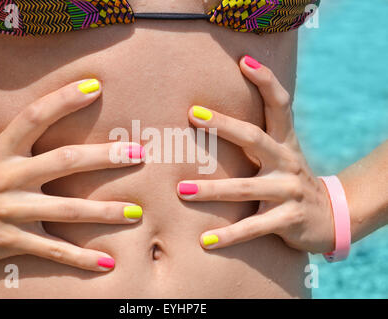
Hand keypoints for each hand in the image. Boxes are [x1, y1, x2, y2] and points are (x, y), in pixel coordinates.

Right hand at [0, 79, 143, 269]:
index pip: (34, 116)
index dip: (64, 99)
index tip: (95, 86)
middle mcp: (8, 178)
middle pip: (64, 161)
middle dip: (104, 156)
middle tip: (139, 152)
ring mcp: (11, 211)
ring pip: (66, 209)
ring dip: (105, 211)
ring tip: (137, 212)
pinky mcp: (11, 241)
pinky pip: (52, 250)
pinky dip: (81, 258)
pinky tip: (109, 262)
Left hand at [177, 56, 334, 253]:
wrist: (330, 216)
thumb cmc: (289, 180)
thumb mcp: (280, 155)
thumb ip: (256, 139)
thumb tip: (214, 116)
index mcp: (284, 142)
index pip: (280, 104)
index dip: (265, 80)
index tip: (244, 60)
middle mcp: (287, 161)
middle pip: (255, 138)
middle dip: (224, 125)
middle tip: (193, 114)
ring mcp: (289, 191)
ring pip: (246, 188)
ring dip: (212, 190)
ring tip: (181, 190)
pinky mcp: (288, 220)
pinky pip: (253, 227)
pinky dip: (228, 235)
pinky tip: (204, 241)